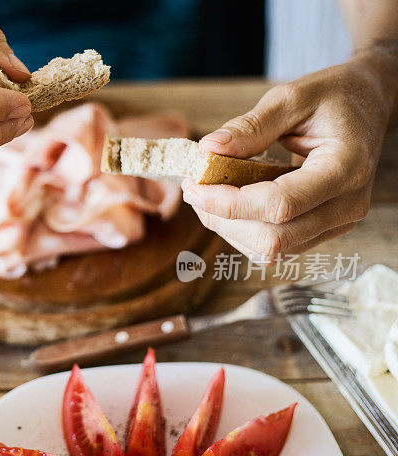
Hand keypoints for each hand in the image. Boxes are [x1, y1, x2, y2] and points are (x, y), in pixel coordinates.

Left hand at [181, 51, 397, 262]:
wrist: (368, 104)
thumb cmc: (333, 96)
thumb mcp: (292, 97)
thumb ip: (251, 126)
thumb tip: (208, 150)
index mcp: (345, 168)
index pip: (279, 205)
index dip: (230, 203)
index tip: (194, 186)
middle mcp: (347, 205)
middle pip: (273, 239)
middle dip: (224, 219)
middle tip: (194, 189)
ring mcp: (337, 223)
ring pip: (271, 250)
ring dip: (229, 228)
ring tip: (209, 194)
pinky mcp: (323, 230)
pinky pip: (276, 247)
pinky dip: (243, 231)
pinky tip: (230, 203)